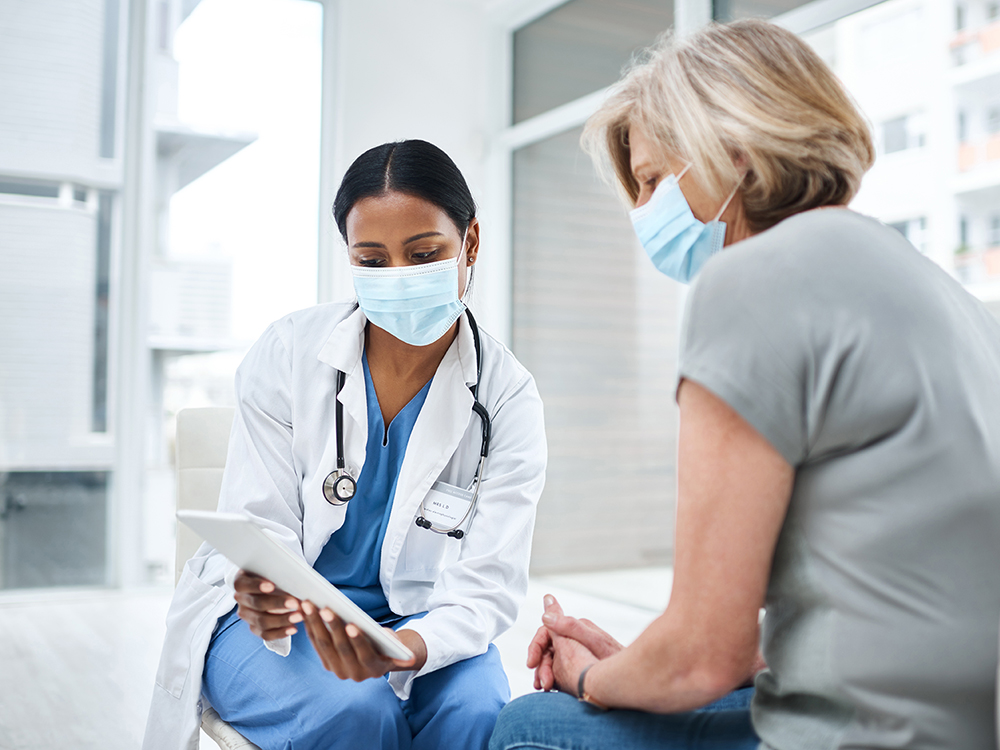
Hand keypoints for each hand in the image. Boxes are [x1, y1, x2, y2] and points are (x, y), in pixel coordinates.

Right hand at [233, 570, 301, 640]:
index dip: (256, 586)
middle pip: (256, 604)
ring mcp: (246, 615)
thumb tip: (294, 580)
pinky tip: (293, 629)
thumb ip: (277, 574)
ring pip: (261, 621)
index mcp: (241, 582)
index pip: (243, 584)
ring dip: (282, 620)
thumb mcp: (270, 571)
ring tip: (298, 616)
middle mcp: (241, 599)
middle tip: (294, 603)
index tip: (271, 587)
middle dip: (276, 604)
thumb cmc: (270, 575)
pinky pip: (265, 634)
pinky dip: (280, 632)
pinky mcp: (254, 627)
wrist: (266, 587)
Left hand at [301, 600, 426, 680]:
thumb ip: (395, 645)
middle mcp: (354, 674)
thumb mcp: (395, 644)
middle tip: (325, 608)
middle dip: (332, 626)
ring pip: (324, 645)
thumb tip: (400, 651)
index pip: (364, 655)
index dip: (358, 640)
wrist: (379, 659)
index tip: (351, 625)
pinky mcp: (327, 663)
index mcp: (374, 670)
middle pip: (340, 648)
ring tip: (309, 605)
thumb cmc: (388, 645)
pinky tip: (305, 611)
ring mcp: (338, 670)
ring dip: (315, 624)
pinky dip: (310, 627)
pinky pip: (316, 644)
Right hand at [527, 595, 623, 692]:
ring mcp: (577, 653)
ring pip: (551, 661)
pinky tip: (552, 688)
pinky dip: (552, 679)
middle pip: (548, 648)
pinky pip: (559, 671)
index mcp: (577, 628)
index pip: (546, 631)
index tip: (531, 663)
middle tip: (540, 683)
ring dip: (544, 674)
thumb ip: (568, 625)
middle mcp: (575, 638)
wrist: (629, 682)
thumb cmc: (614, 662)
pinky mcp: (579, 667)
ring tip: (545, 688)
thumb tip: (547, 609)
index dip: (536, 646)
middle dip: (540, 665)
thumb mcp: (591, 641)